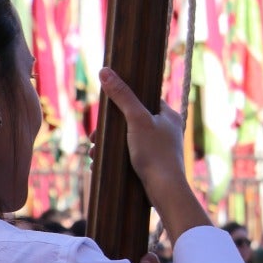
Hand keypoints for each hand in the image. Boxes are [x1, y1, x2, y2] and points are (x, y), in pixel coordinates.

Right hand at [98, 67, 186, 189]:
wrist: (165, 191)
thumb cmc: (155, 153)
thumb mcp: (136, 120)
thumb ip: (122, 95)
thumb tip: (105, 71)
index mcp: (169, 115)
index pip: (145, 99)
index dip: (124, 102)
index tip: (107, 110)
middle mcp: (167, 130)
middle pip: (132, 121)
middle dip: (109, 130)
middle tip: (93, 138)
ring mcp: (160, 149)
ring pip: (128, 140)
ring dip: (108, 146)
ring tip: (93, 153)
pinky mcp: (153, 165)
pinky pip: (130, 156)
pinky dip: (114, 158)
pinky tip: (99, 164)